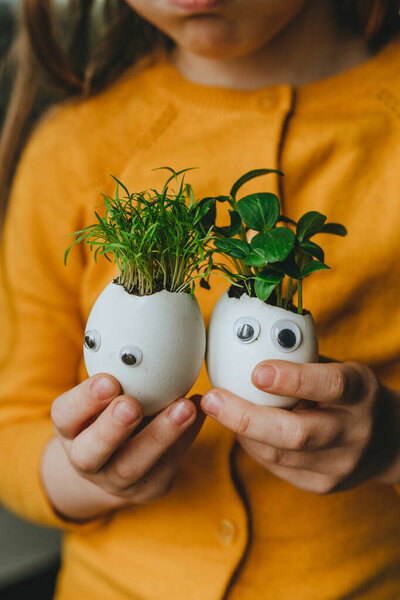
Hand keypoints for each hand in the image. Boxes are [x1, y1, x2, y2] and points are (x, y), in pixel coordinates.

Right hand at [43, 374, 204, 519]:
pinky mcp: (148, 488)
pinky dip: (185, 439)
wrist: (116, 457)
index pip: (65, 415)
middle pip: (90, 453)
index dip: (84, 400)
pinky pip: (167, 467)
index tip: (108, 380)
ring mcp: (115, 480)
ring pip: (132, 466)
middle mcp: (86, 459)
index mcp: (70, 428)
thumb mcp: (104, 392)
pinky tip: (199, 413)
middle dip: (112, 429)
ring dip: (160, 436)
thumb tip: (151, 327)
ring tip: (184, 408)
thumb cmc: (111, 408)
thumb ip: (119, 370)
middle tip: (132, 405)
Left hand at [201, 360, 399, 493]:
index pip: (332, 386)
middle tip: (212, 398)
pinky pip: (277, 467)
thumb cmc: (349, 393)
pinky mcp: (324, 485)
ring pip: (279, 455)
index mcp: (361, 393)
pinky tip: (241, 428)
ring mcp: (340, 465)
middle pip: (297, 434)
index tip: (257, 371)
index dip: (294, 379)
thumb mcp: (339, 368)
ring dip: (240, 431)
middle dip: (247, 417)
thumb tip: (243, 344)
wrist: (388, 441)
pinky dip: (252, 445)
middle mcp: (355, 432)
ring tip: (217, 407)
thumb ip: (300, 361)